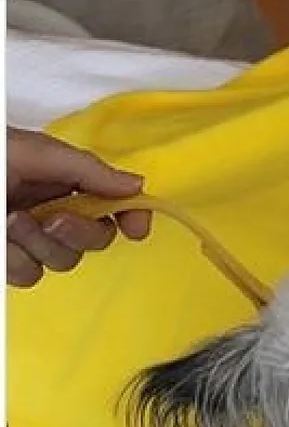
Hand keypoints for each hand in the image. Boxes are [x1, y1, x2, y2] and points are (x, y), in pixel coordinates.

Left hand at [7, 127, 150, 286]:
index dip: (131, 215)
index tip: (136, 227)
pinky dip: (12, 258)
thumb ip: (87, 170)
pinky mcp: (6, 260)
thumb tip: (137, 184)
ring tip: (8, 221)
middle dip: (78, 232)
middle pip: (95, 239)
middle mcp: (52, 210)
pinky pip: (29, 274)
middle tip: (51, 219)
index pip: (113, 203)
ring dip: (37, 244)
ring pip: (64, 261)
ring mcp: (28, 238)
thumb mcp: (32, 152)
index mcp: (62, 180)